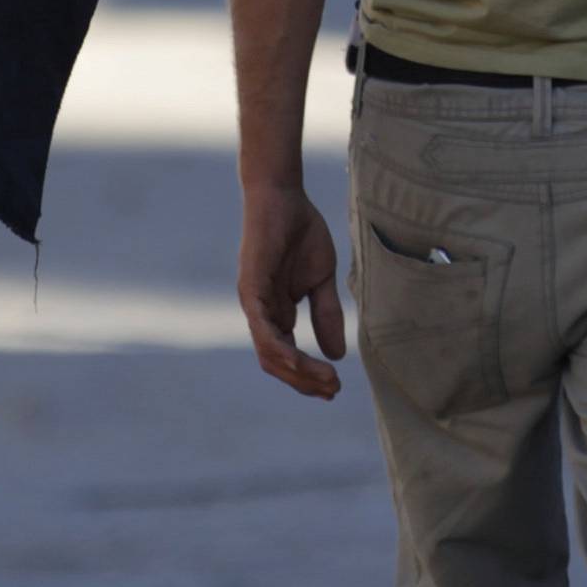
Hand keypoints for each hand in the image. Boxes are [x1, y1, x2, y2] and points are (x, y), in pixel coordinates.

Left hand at [237, 187, 346, 398]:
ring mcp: (253, 302)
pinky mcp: (250, 288)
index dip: (309, 376)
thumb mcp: (321, 280)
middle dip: (305, 381)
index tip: (335, 387)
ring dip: (297, 372)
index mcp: (276, 313)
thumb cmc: (300, 232)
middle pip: (277, 363)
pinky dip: (278, 348)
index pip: (288, 358)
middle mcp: (261, 313)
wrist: (283, 195)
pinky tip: (297, 360)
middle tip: (333, 391)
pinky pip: (261, 327)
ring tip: (326, 381)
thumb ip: (326, 314)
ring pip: (269, 353)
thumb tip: (337, 355)